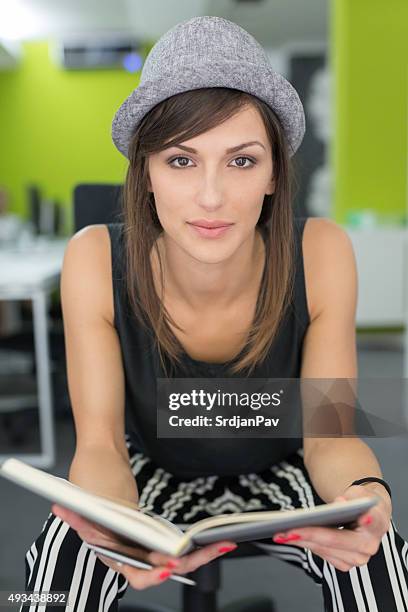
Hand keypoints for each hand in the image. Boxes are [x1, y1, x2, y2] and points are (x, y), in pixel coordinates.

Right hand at [51, 504, 236, 589]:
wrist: (102, 481)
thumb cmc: (94, 502)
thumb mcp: (83, 509)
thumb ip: (74, 513)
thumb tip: (61, 507)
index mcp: (116, 556)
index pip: (136, 575)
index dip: (152, 575)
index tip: (168, 568)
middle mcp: (134, 557)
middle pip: (166, 568)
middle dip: (191, 562)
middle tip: (209, 551)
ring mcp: (149, 550)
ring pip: (179, 560)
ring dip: (202, 554)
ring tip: (223, 543)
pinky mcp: (159, 539)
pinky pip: (180, 547)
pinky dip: (197, 545)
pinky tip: (215, 539)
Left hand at [271, 483, 391, 571]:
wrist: (366, 513)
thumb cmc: (360, 500)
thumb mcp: (358, 492)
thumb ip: (352, 495)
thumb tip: (340, 502)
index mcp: (377, 522)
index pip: (371, 521)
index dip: (366, 521)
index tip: (362, 518)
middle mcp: (369, 545)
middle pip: (336, 540)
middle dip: (309, 534)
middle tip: (287, 530)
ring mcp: (357, 557)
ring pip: (325, 550)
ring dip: (302, 542)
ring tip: (282, 534)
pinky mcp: (345, 562)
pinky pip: (322, 554)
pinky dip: (305, 544)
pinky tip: (291, 537)